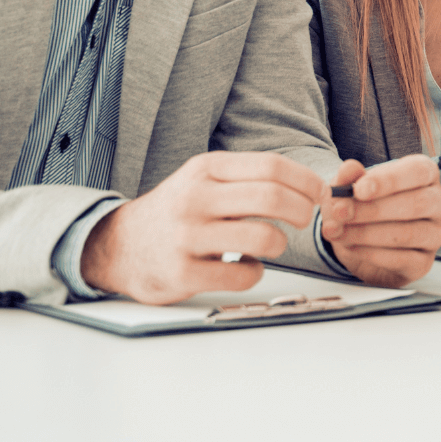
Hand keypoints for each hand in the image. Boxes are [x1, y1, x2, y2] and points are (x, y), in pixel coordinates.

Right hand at [81, 150, 326, 304]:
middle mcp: (195, 198)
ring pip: (263, 238)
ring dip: (279, 244)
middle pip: (272, 197)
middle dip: (302, 210)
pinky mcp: (183, 273)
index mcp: (206, 169)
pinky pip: (242, 275)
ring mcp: (187, 236)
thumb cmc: (178, 212)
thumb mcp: (204, 180)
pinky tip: (246, 268)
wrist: (120, 245)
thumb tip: (311, 185)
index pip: (272, 166)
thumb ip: (248, 179)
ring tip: (272, 244)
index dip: (307, 181)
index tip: (321, 194)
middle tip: (305, 219)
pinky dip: (255, 273)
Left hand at [321, 154, 440, 286]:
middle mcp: (436, 202)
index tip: (360, 189)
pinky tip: (352, 246)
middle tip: (342, 212)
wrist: (360, 239)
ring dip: (367, 233)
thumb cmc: (365, 204)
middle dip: (373, 209)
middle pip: (417, 203)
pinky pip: (403, 259)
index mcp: (425, 174)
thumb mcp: (351, 186)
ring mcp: (434, 233)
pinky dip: (371, 253)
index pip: (418, 171)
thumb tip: (349, 169)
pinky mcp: (424, 262)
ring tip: (339, 231)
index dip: (389, 180)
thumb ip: (349, 177)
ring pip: (408, 233)